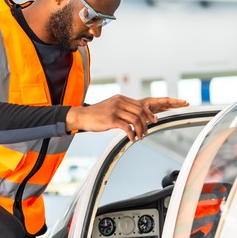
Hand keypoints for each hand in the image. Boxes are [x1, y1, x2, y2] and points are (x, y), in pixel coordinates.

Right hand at [66, 95, 188, 141]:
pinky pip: (127, 127)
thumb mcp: (111, 107)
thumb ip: (123, 109)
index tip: (155, 120)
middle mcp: (120, 102)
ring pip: (136, 119)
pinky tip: (132, 139)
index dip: (149, 113)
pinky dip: (132, 134)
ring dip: (140, 130)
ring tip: (140, 137)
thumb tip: (135, 117)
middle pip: (141, 111)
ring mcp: (115, 110)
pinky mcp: (111, 119)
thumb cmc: (96, 115)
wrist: (82, 116)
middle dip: (147, 122)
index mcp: (121, 98)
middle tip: (147, 132)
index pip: (140, 105)